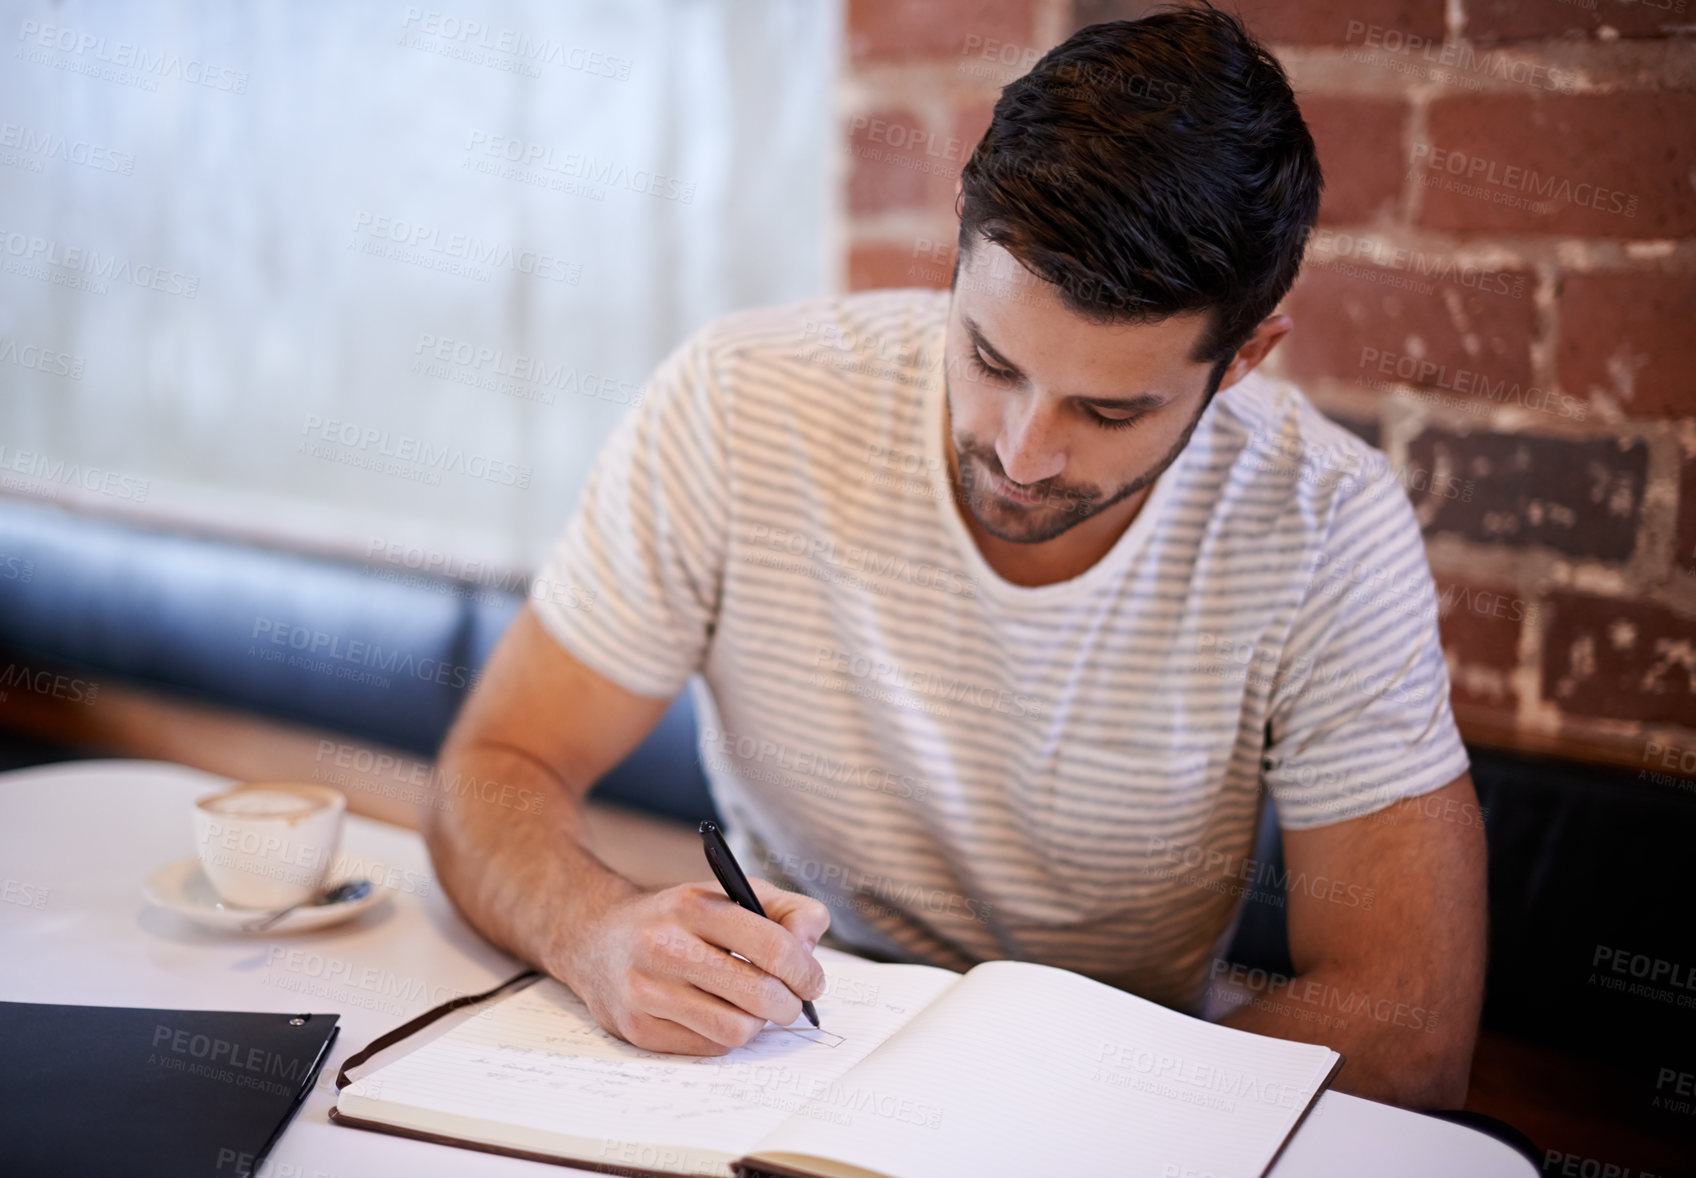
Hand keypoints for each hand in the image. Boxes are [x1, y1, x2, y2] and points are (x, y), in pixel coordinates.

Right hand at [553, 876, 830, 1054]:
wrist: (595, 937)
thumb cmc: (676, 918)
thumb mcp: (728, 893)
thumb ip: (784, 909)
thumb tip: (811, 945)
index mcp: (694, 906)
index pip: (772, 945)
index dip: (805, 970)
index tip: (812, 981)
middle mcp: (665, 946)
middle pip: (759, 994)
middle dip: (788, 1003)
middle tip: (789, 1000)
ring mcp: (647, 990)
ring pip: (737, 1029)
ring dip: (757, 1024)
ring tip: (752, 1007)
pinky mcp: (637, 1028)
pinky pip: (709, 1048)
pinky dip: (725, 1036)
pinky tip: (717, 1014)